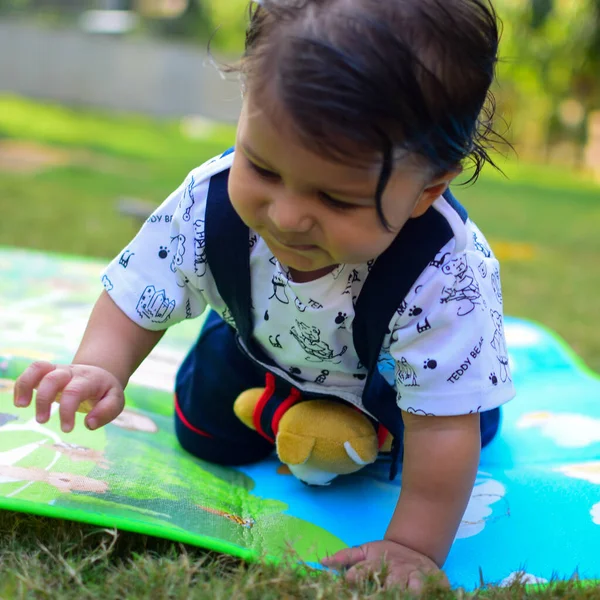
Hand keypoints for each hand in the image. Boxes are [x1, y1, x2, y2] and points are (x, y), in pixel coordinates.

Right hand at [14, 361, 124, 432]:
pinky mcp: (49, 371)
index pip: (74, 392)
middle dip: (44, 400)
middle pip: (53, 379)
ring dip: (26, 385)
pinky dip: (22, 383)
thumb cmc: (105, 391)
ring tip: (21, 405)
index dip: (67, 411)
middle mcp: (72, 372)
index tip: (67, 429)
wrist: (101, 374)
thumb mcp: (116, 401)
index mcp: (90, 379)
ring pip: (39, 368)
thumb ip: (106, 412)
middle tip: (42, 421)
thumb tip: (89, 424)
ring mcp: (59, 369)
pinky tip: (21, 401)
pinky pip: (32, 370)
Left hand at [321, 540, 448, 592]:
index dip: (355, 577)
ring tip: (394, 595)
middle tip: (371, 595)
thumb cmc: (386, 555)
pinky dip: (419, 592)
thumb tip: (323, 562)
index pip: (362, 571)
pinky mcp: (429, 580)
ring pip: (407, 588)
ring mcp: (412, 576)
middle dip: (380, 592)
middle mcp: (394, 570)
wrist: (416, 549)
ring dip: (400, 593)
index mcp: (375, 563)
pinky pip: (424, 589)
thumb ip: (346, 557)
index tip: (348, 582)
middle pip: (386, 583)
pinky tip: (413, 594)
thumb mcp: (365, 552)